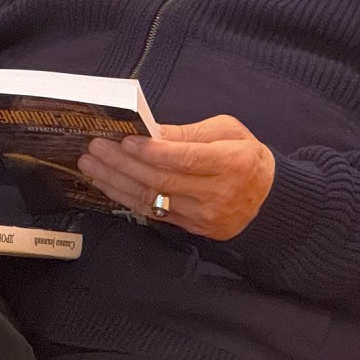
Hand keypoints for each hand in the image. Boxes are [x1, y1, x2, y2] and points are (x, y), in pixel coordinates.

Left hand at [77, 115, 274, 240]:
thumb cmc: (245, 155)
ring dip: (116, 181)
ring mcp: (204, 216)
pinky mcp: (192, 228)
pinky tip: (108, 183)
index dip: (152, 152)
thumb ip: (188, 133)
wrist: (268, 195)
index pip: (185, 160)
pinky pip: (153, 212)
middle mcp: (219, 193)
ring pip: (152, 199)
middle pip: (162, 180)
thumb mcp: (226, 131)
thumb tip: (149, 132)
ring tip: (91, 165)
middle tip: (96, 148)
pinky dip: (126, 196)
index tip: (125, 141)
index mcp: (233, 162)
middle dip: (123, 164)